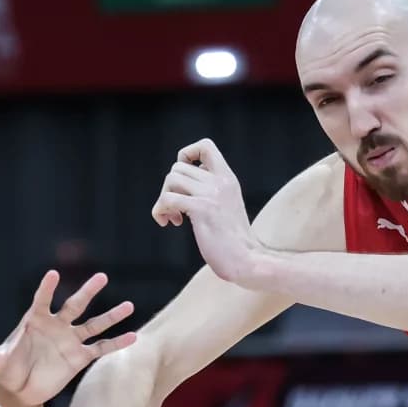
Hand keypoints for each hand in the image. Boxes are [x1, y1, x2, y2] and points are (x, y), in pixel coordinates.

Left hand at [0, 270, 137, 406]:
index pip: (42, 300)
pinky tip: (133, 337)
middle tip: (101, 276)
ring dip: (111, 316)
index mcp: (36, 321)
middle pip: (75, 305)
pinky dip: (116, 343)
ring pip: (94, 324)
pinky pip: (101, 348)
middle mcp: (57, 326)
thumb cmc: (8, 368)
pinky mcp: (80, 356)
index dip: (46, 289)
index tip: (52, 275)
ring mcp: (70, 340)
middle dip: (87, 292)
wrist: (22, 386)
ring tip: (128, 305)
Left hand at [151, 138, 261, 284]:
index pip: (205, 146)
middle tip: (175, 208)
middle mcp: (220, 181)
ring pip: (171, 179)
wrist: (247, 260)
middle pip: (178, 167)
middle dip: (169, 187)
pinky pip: (167, 198)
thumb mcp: (226, 205)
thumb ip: (211, 190)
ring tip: (173, 217)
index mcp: (228, 178)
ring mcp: (211, 194)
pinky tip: (169, 223)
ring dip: (163, 198)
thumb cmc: (234, 241)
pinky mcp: (202, 210)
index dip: (187, 155)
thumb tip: (183, 183)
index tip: (184, 179)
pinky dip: (160, 210)